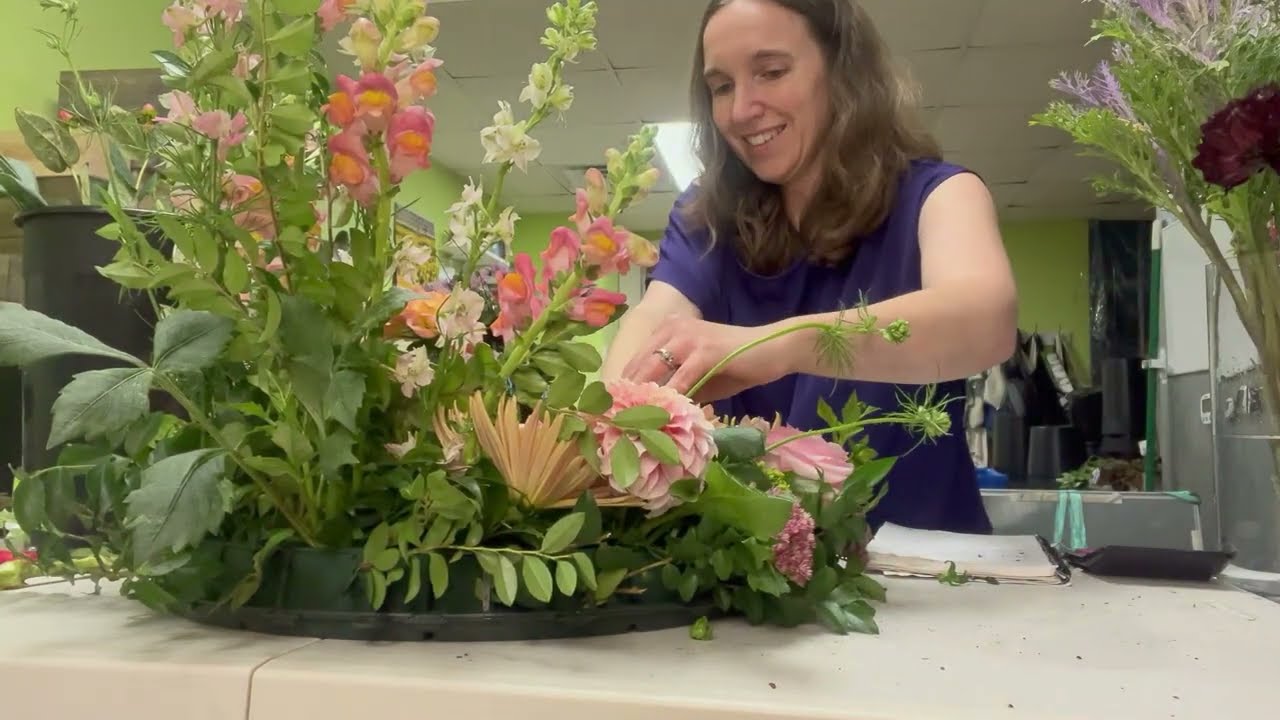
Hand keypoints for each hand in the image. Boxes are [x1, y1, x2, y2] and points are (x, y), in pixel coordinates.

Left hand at [619, 314, 791, 402]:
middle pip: (640, 363)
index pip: (638, 358)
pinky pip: (681, 379)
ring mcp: (689, 337)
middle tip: (619, 418)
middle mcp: (674, 328)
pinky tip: (664, 415)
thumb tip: (654, 411)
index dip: (625, 384)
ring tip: (634, 420)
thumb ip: (678, 388)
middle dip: (628, 392)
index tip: (616, 409)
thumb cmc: (738, 364)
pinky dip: (670, 398)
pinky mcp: (705, 351)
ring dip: (643, 396)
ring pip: (655, 369)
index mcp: (670, 329)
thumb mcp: (702, 378)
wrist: (774, 350)